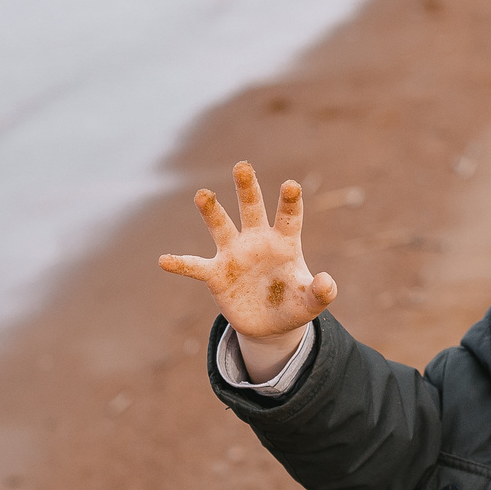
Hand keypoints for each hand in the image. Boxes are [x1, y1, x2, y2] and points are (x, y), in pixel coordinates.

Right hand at [158, 162, 335, 372]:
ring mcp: (234, 255)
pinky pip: (196, 267)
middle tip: (242, 165)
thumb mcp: (310, 303)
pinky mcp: (216, 274)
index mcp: (284, 242)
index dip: (289, 201)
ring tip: (203, 194)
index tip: (291, 184)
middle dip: (247, 188)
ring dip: (212, 211)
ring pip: (221, 226)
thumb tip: (327, 283)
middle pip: (251, 208)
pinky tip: (163, 260)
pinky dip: (180, 264)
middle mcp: (256, 241)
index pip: (288, 217)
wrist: (269, 324)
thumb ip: (320, 293)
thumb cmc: (293, 305)